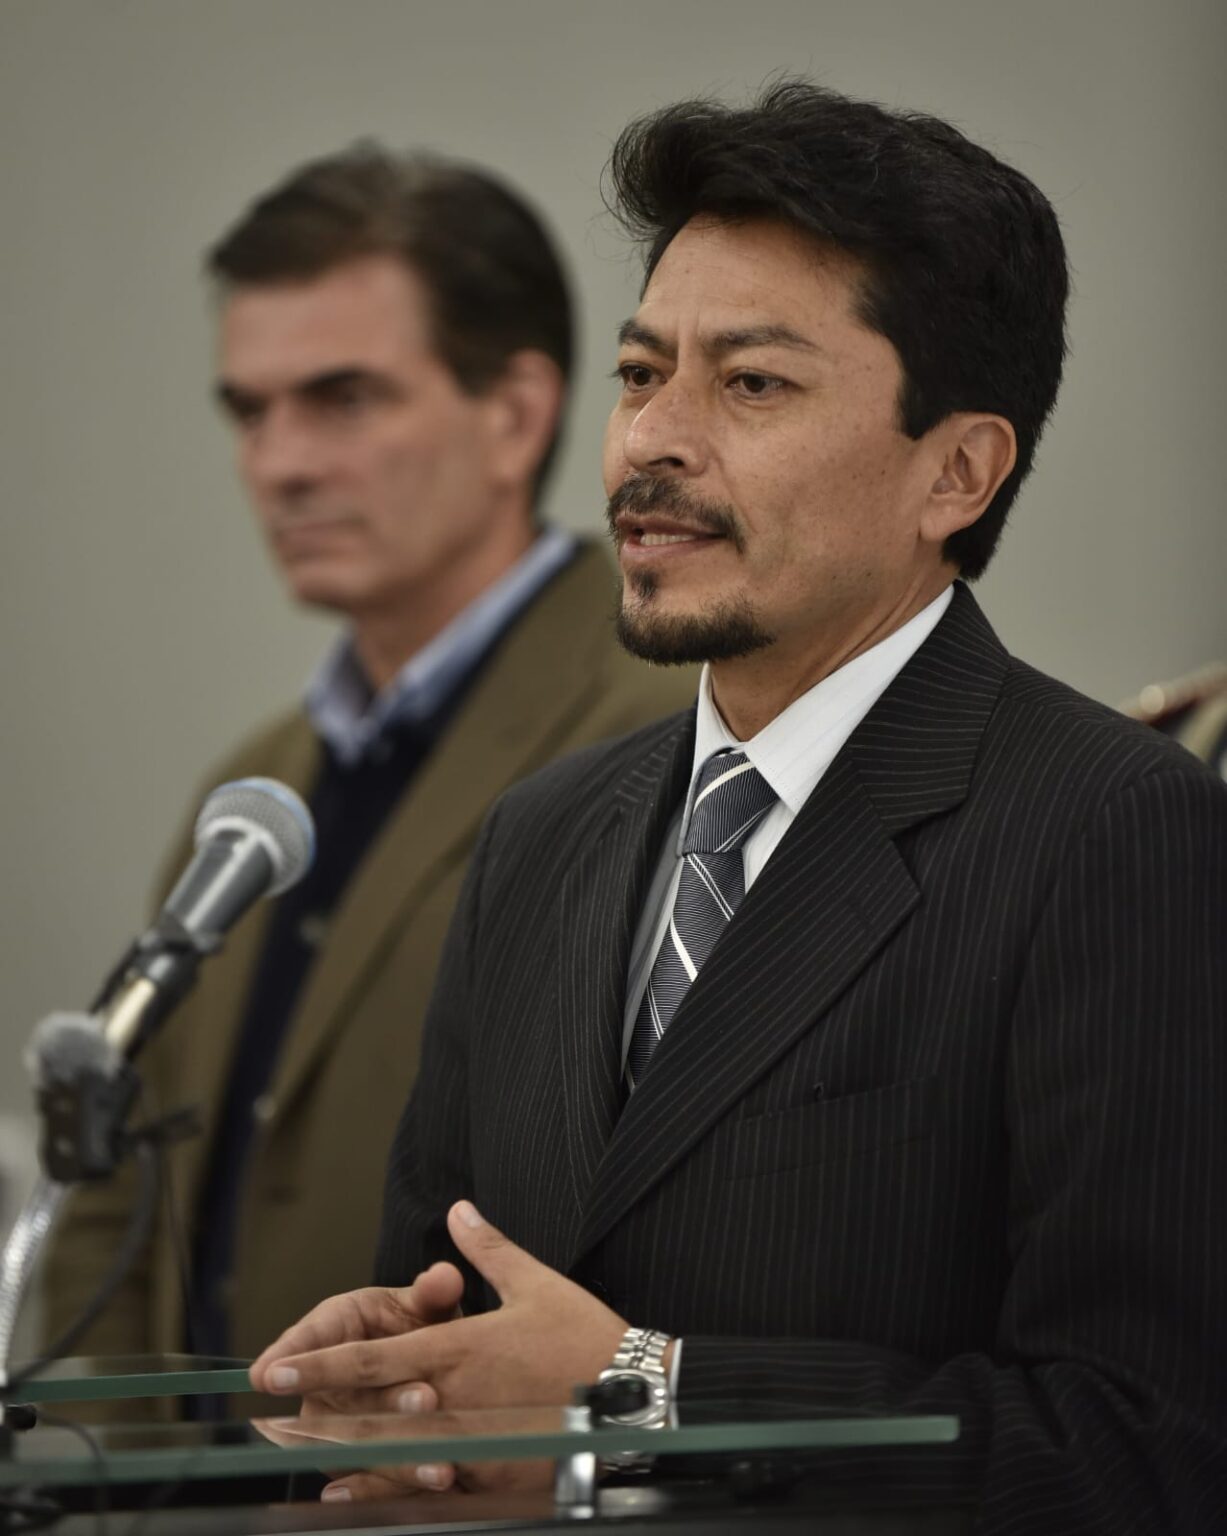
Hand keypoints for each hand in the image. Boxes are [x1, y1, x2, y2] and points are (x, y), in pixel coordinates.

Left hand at [254, 1200, 628, 1499]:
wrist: (633, 1397)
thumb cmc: (584, 1337)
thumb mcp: (535, 1283)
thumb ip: (488, 1249)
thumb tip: (459, 1211)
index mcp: (459, 1349)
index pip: (376, 1357)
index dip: (323, 1364)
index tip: (277, 1368)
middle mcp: (454, 1398)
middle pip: (370, 1411)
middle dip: (314, 1415)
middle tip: (267, 1422)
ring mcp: (471, 1442)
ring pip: (393, 1455)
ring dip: (342, 1455)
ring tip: (300, 1462)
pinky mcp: (491, 1475)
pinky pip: (429, 1487)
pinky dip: (388, 1491)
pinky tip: (356, 1493)